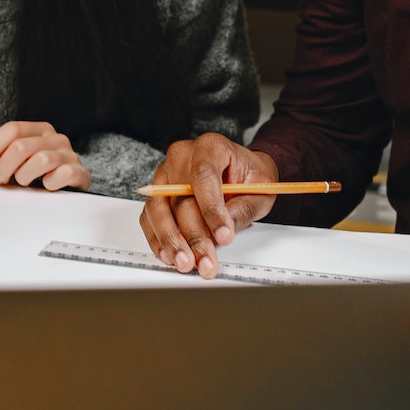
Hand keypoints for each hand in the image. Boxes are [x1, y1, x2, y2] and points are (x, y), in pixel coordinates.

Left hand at [0, 121, 90, 191]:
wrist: (70, 189)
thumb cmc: (39, 174)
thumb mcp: (15, 160)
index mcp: (40, 130)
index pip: (12, 129)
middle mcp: (56, 138)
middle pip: (21, 146)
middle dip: (3, 166)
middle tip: (0, 180)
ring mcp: (70, 155)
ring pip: (41, 160)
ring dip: (24, 176)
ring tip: (23, 183)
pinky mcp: (80, 173)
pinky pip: (63, 175)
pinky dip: (49, 184)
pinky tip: (45, 187)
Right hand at [138, 133, 277, 277]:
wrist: (241, 172)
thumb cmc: (249, 176)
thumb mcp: (260, 189)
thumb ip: (244, 208)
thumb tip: (224, 231)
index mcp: (210, 146)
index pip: (203, 176)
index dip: (212, 209)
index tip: (223, 236)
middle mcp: (182, 156)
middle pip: (180, 197)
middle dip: (194, 235)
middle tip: (206, 260)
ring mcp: (165, 175)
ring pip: (159, 209)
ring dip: (172, 240)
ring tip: (186, 263)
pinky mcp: (157, 193)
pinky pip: (150, 218)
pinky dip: (158, 239)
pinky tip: (170, 255)